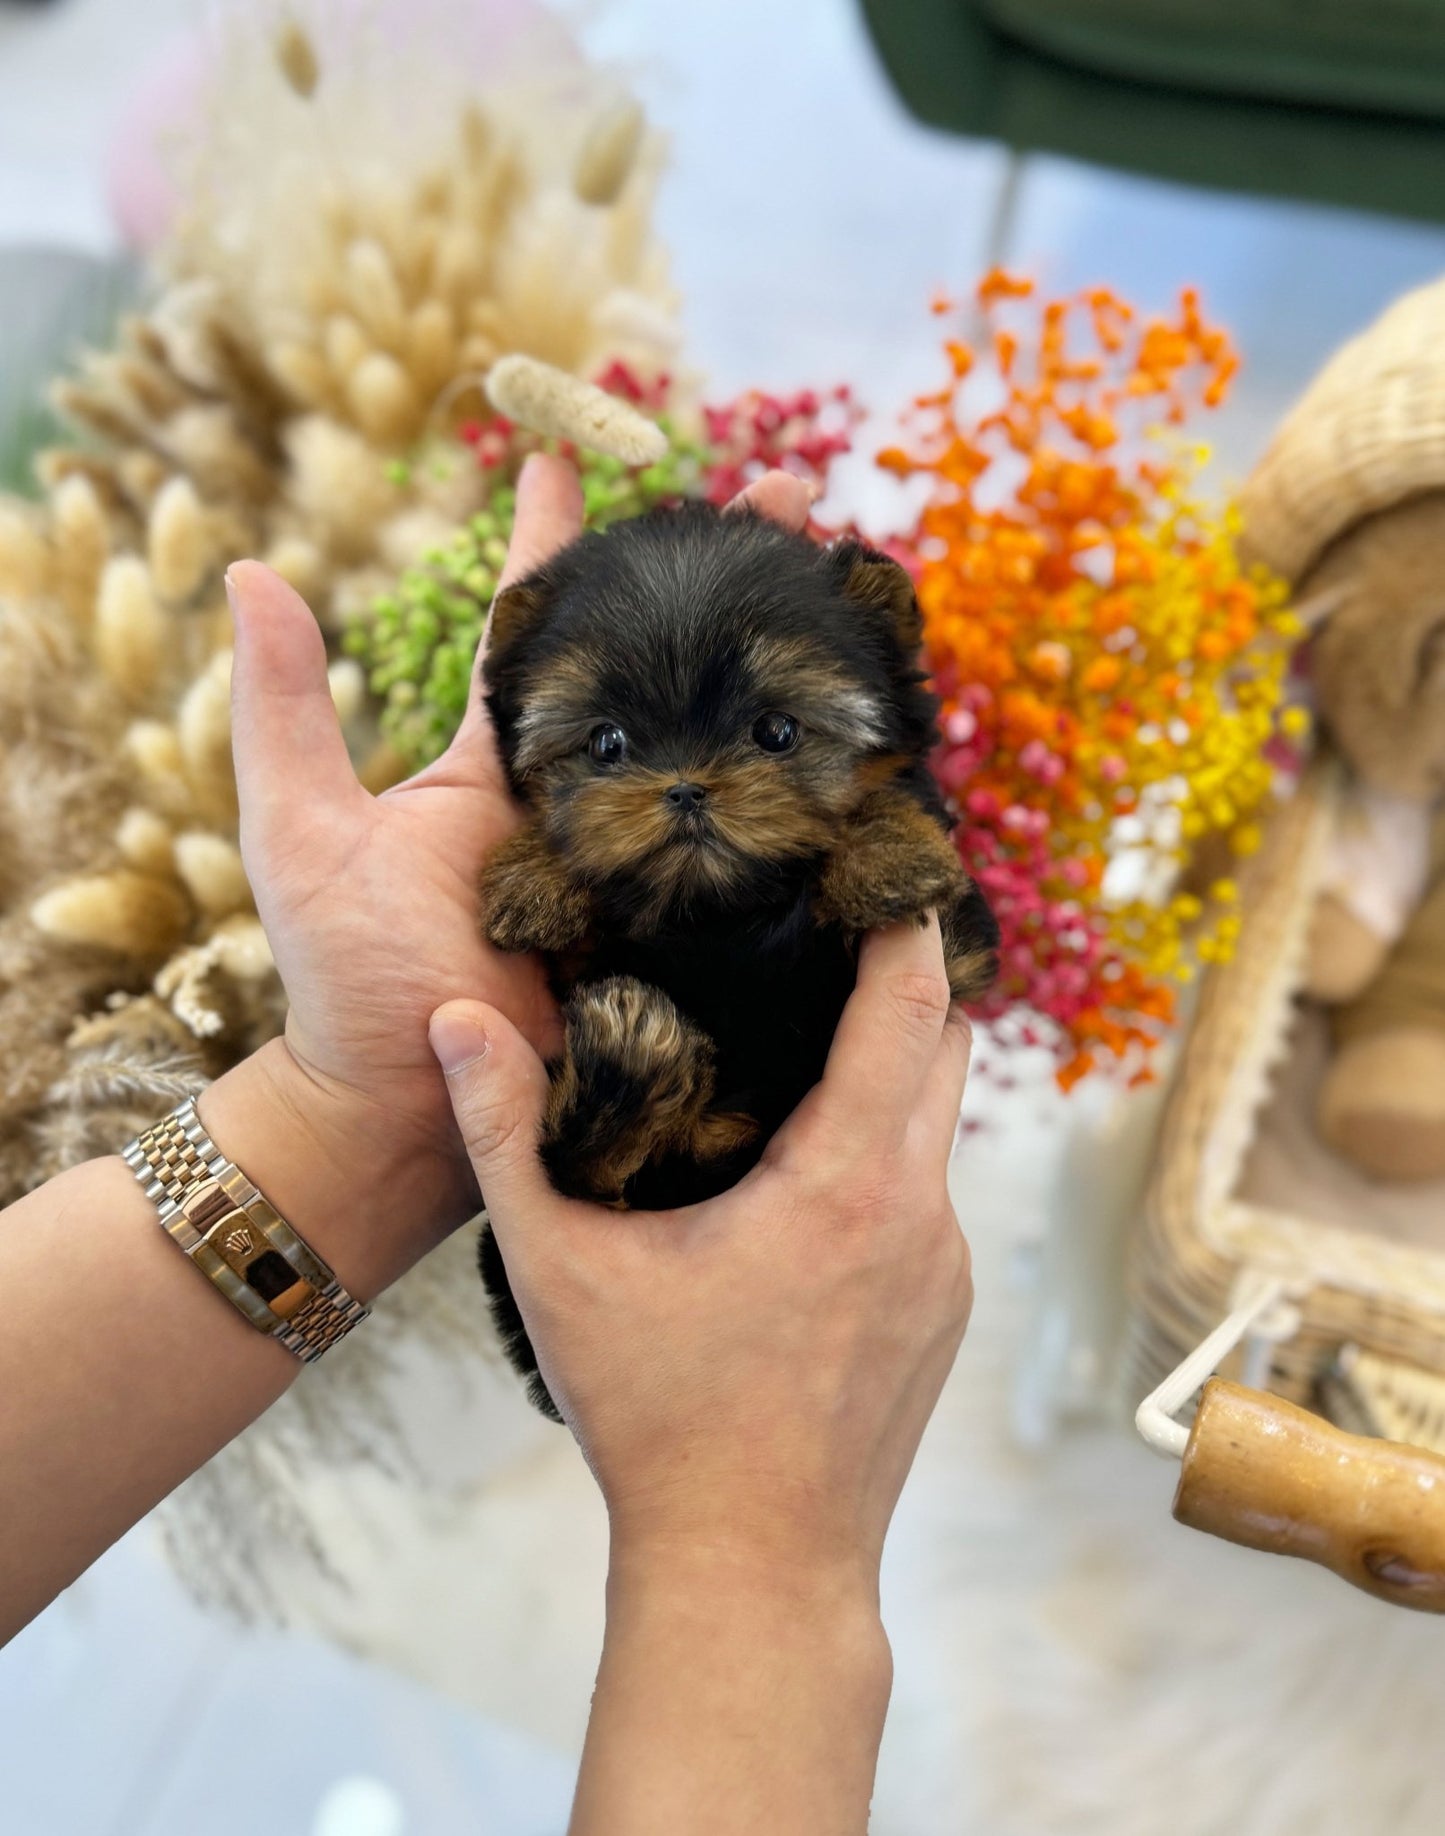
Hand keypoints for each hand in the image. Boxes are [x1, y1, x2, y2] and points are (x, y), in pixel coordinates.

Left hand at [211, 459, 815, 1295]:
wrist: (410, 1107)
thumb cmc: (346, 979)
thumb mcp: (302, 829)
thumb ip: (282, 708)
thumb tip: (250, 569)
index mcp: (503, 758)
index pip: (539, 620)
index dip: (557, 531)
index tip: (572, 442)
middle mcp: (586, 794)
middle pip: (664, 660)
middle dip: (722, 572)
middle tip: (788, 492)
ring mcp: (645, 855)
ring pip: (726, 737)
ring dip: (785, 656)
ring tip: (849, 578)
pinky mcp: (687, 920)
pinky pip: (756, 847)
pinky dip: (810, 790)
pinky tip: (867, 732)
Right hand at [429, 913, 972, 1590]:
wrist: (753, 1574)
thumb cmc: (656, 1421)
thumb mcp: (556, 1269)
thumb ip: (501, 1132)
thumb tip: (455, 1018)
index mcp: (847, 1180)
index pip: (909, 1003)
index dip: (901, 920)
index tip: (878, 864)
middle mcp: (920, 1212)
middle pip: (945, 1046)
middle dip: (901, 981)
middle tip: (827, 934)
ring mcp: (944, 1268)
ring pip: (939, 1125)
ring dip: (892, 1072)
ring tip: (806, 1038)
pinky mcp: (942, 1314)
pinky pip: (929, 1194)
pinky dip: (888, 1153)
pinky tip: (808, 1170)